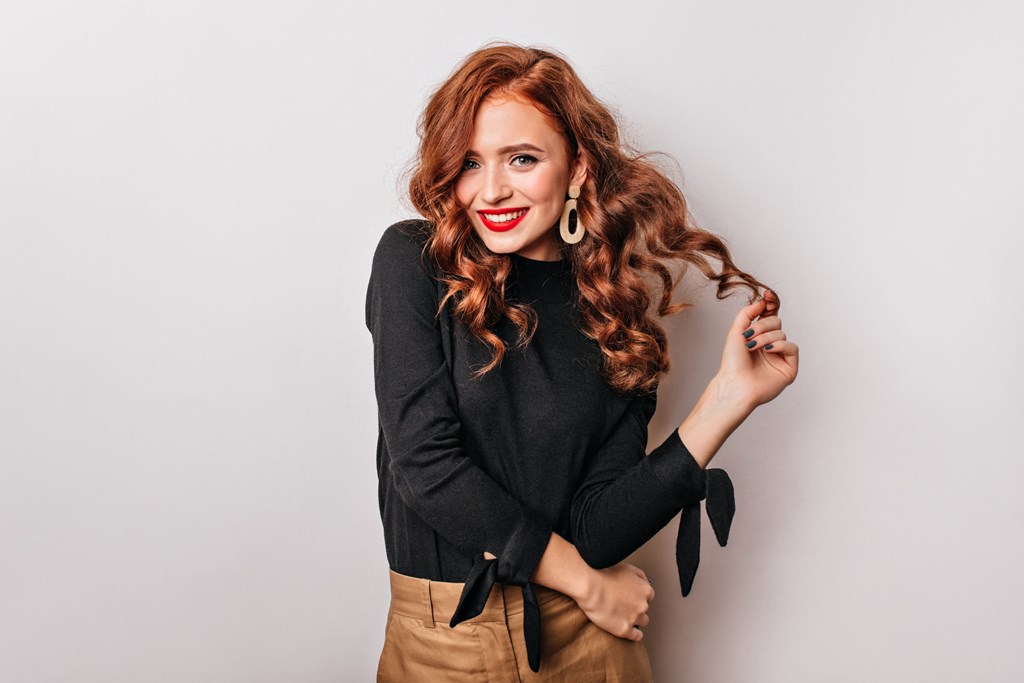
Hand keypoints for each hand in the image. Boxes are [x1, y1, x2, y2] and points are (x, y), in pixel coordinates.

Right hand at [575, 562, 654, 641]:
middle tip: (623, 604)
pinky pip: (636, 636)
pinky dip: (634, 634)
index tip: (630, 597)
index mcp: (645, 590)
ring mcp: (634, 618)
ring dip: (635, 619)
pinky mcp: (624, 630)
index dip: (638, 596)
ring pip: (642, 622)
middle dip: (636, 607)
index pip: (648, 596)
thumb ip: (639, 575)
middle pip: (644, 609)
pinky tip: (627, 629)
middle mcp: (643, 605)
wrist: (590, 587)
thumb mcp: (626, 567)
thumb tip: (645, 581)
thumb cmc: (604, 574)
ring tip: (623, 616)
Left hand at [715, 289, 798, 409]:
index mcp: (758, 336)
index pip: (769, 315)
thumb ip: (748, 313)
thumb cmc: (733, 362)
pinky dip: (780, 346)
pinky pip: (792, 347)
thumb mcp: (736, 331)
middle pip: (776, 321)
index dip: (770, 303)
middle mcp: (770, 345)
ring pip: (782, 334)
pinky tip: (768, 351)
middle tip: (748, 335)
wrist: (735, 383)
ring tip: (752, 347)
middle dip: (762, 325)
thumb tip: (762, 301)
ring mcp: (780, 356)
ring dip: (766, 337)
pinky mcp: (789, 367)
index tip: (767, 294)